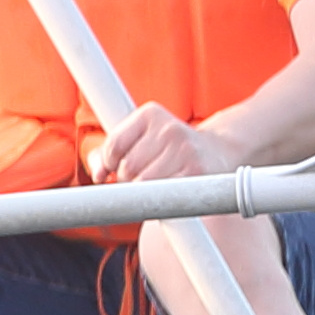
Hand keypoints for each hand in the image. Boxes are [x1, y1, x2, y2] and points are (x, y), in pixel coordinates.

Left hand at [92, 101, 217, 189]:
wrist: (217, 151)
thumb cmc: (168, 148)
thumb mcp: (139, 139)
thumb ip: (108, 153)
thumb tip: (97, 175)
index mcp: (150, 114)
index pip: (113, 145)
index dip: (108, 164)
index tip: (114, 170)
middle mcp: (168, 128)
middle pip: (127, 167)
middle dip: (126, 181)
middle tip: (138, 180)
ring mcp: (184, 149)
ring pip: (143, 183)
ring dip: (142, 193)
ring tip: (152, 186)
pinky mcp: (196, 171)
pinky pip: (164, 194)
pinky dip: (159, 200)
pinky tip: (165, 193)